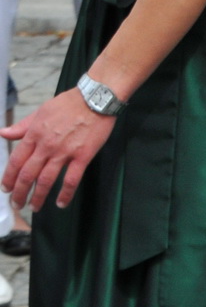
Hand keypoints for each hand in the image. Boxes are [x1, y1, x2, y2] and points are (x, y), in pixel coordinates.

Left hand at [0, 88, 116, 209]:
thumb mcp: (41, 111)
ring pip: (46, 179)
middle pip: (28, 174)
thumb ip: (22, 126)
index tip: (6, 188)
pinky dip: (65, 194)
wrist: (95, 99)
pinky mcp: (82, 156)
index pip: (16, 160)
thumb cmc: (69, 103)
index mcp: (34, 134)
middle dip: (19, 192)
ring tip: (34, 207)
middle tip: (16, 204)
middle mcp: (46, 145)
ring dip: (38, 196)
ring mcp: (64, 152)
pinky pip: (72, 179)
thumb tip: (3, 133)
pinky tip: (61, 203)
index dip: (9, 177)